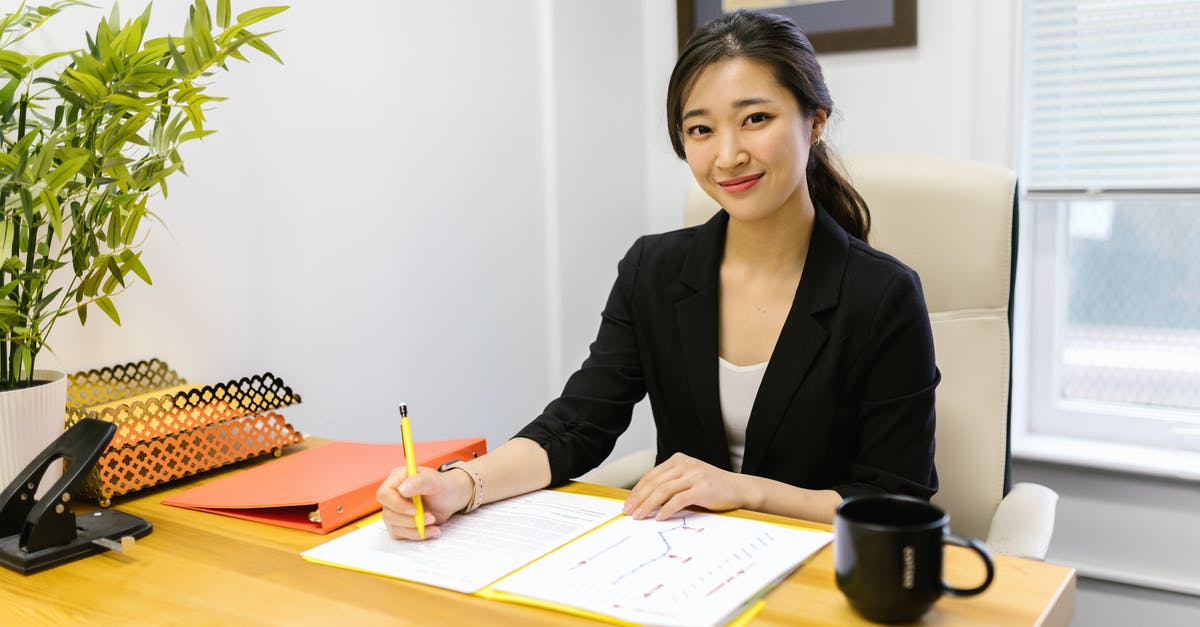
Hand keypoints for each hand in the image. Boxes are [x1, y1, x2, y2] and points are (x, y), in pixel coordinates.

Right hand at [376, 465, 470, 539]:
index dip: (397, 505)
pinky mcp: (399, 524)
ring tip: (434, 521)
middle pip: (388, 514)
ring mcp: (394, 511)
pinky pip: (402, 535)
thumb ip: (420, 482)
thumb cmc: (442, 486)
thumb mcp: (435, 481)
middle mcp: (392, 495)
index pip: (384, 494)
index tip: (415, 510)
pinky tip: (432, 530)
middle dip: (409, 520)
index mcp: (397, 479)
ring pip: (394, 527)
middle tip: (430, 517)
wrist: (450, 498)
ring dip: (415, 528)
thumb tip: (401, 490)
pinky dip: (418, 534)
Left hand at [623, 453, 750, 520]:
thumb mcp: (689, 479)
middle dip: (639, 498)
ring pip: (663, 490)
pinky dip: (666, 509)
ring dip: (648, 505)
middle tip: (629, 512)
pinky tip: (659, 517)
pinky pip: (679, 499)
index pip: (651, 475)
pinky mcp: (703, 488)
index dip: (637, 490)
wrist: (740, 489)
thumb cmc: (713, 487)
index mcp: (679, 460)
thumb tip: (645, 501)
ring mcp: (694, 475)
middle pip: (655, 482)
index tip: (628, 503)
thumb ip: (671, 484)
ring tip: (639, 516)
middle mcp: (685, 465)